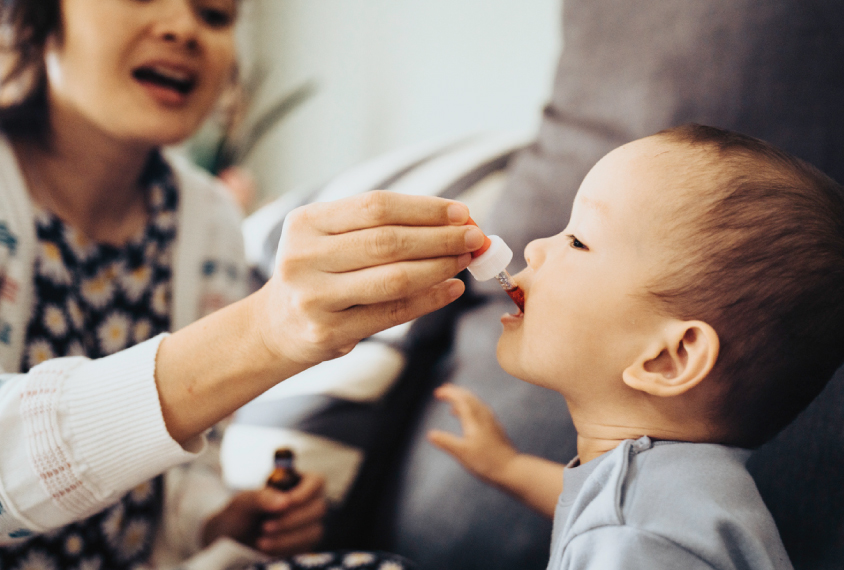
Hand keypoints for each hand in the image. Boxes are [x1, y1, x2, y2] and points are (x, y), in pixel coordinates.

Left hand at [202, 472, 326, 557]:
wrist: (232, 539)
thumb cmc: (240, 512)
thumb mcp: (244, 501)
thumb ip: (262, 497)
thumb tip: (284, 502)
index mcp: (298, 482)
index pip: (316, 482)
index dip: (306, 492)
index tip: (287, 502)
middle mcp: (308, 502)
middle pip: (318, 508)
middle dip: (292, 520)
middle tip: (266, 527)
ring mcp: (309, 524)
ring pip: (314, 531)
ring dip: (288, 538)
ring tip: (261, 541)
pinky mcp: (304, 544)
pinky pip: (305, 548)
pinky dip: (285, 549)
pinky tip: (267, 548)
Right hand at [252, 191, 484, 365]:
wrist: (278, 325)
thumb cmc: (319, 272)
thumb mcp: (330, 237)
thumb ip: (379, 225)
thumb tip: (454, 220)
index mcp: (305, 222)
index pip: (377, 206)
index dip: (425, 208)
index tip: (462, 212)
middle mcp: (303, 258)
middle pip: (388, 241)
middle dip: (440, 237)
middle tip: (475, 237)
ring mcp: (314, 298)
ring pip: (394, 278)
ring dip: (440, 267)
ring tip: (466, 260)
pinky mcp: (328, 333)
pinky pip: (392, 313)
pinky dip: (429, 299)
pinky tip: (452, 288)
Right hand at [428, 384, 518, 484]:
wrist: (511, 469)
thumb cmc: (486, 462)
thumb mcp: (462, 453)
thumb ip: (446, 442)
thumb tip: (430, 434)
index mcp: (474, 420)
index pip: (461, 399)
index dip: (449, 393)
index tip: (437, 393)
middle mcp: (484, 417)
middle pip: (469, 397)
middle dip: (455, 392)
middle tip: (442, 391)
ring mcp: (491, 422)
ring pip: (476, 403)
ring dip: (463, 398)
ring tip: (452, 402)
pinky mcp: (495, 429)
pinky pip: (481, 411)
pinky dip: (471, 408)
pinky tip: (467, 418)